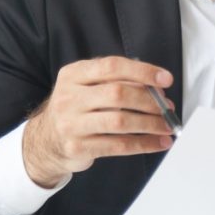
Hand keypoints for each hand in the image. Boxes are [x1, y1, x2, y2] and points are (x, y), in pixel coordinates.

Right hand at [22, 56, 176, 187]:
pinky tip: (159, 143)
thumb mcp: (89, 86)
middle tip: (168, 108)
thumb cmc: (78, 108)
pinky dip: (144, 144)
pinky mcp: (77, 147)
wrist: (46, 140)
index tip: (166, 79)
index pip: (112, 66)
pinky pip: (118, 145)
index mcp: (74, 74)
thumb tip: (157, 88)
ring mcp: (71, 123)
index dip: (143, 71)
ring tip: (168, 126)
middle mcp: (69, 97)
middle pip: (118, 94)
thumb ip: (117, 81)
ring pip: (120, 122)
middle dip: (150, 101)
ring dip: (151, 124)